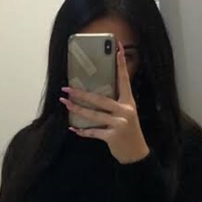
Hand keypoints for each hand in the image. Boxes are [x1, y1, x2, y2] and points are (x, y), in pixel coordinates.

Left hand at [60, 41, 149, 163]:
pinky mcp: (112, 137)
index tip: (118, 48)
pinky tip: (73, 127)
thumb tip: (95, 94)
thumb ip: (115, 104)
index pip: (124, 79)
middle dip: (82, 94)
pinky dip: (82, 131)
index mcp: (129, 102)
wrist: (136, 153)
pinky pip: (93, 132)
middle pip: (100, 99)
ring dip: (77, 109)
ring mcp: (119, 124)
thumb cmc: (129, 131)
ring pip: (94, 114)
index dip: (121, 64)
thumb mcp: (126, 114)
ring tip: (65, 103)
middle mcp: (125, 111)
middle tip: (67, 88)